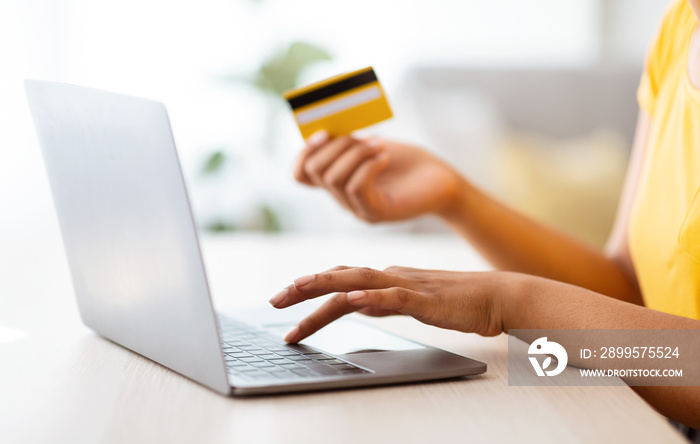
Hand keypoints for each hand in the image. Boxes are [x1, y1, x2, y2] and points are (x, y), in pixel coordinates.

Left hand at [268, 265, 513, 342]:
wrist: (496, 297)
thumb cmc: (456, 302)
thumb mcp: (410, 302)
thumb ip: (383, 301)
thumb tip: (357, 305)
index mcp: (386, 278)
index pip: (340, 280)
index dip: (310, 286)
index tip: (284, 298)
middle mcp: (391, 276)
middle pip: (340, 278)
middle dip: (304, 287)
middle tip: (275, 299)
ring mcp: (407, 286)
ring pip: (360, 281)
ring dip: (326, 284)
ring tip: (299, 289)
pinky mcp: (427, 300)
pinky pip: (396, 298)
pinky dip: (374, 298)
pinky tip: (355, 301)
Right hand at [293, 131, 465, 221]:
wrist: (442, 181)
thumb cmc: (409, 162)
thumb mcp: (373, 145)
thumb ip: (349, 141)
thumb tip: (326, 129)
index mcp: (337, 181)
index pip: (300, 174)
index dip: (304, 152)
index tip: (324, 133)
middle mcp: (342, 198)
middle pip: (314, 171)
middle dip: (335, 145)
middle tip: (362, 136)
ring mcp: (357, 209)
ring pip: (334, 178)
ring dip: (355, 153)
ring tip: (380, 146)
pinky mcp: (376, 213)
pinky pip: (356, 187)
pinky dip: (369, 165)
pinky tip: (386, 157)